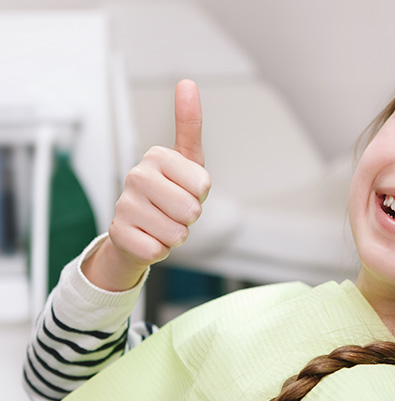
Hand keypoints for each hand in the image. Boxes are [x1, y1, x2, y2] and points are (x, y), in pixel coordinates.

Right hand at [83, 80, 210, 290]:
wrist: (138, 228)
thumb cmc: (169, 191)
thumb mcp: (187, 160)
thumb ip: (189, 124)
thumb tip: (187, 82)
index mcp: (156, 156)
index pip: (202, 185)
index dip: (201, 194)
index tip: (186, 188)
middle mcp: (136, 176)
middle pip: (191, 210)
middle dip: (190, 217)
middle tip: (174, 210)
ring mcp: (124, 205)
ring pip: (177, 233)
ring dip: (176, 234)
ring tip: (162, 223)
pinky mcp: (118, 233)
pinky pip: (159, 250)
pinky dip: (160, 250)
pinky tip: (148, 237)